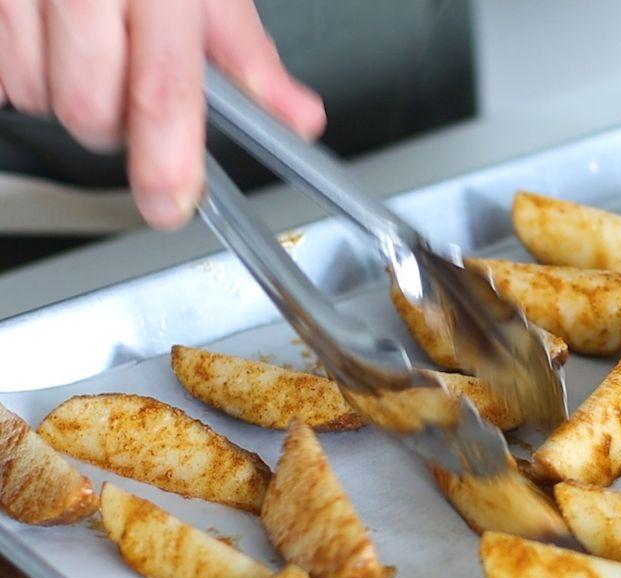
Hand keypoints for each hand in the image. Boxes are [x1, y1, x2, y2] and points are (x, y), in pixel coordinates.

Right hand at [0, 0, 326, 228]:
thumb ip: (246, 52)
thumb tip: (296, 116)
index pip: (160, 84)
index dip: (165, 155)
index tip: (171, 199)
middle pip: (88, 107)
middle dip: (115, 126)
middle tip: (132, 92)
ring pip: (33, 94)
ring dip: (64, 96)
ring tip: (89, 51)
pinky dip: (23, 71)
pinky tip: (49, 38)